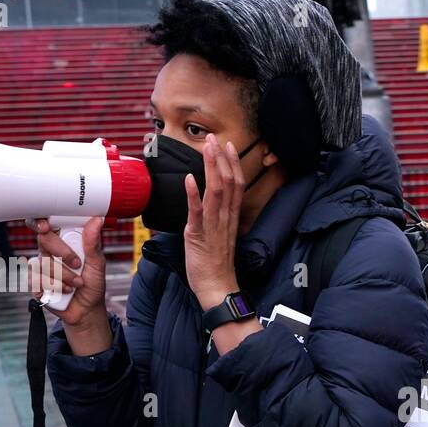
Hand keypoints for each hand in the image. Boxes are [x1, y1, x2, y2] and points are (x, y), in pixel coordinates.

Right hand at [28, 216, 105, 327]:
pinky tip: (65, 291)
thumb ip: (93, 243)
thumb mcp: (97, 263)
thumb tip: (97, 220)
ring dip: (65, 277)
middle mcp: (49, 252)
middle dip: (63, 255)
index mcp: (63, 241)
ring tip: (77, 284)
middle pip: (43, 241)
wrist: (87, 309)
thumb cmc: (92, 284)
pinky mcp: (35, 283)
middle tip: (78, 265)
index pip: (47, 225)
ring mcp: (40, 267)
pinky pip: (37, 280)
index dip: (42, 223)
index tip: (46, 227)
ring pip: (43, 264)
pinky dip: (56, 288)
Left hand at [184, 134, 241, 306]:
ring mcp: (213, 226)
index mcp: (230, 219)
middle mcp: (225, 219)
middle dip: (221, 158)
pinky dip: (194, 194)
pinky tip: (191, 178)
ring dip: (211, 168)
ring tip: (207, 148)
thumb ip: (217, 220)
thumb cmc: (216, 267)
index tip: (228, 147)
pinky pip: (198, 212)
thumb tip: (208, 207)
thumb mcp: (220, 238)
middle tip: (215, 138)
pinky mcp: (199, 236)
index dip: (232, 164)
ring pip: (216, 191)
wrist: (217, 288)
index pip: (236, 186)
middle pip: (228, 183)